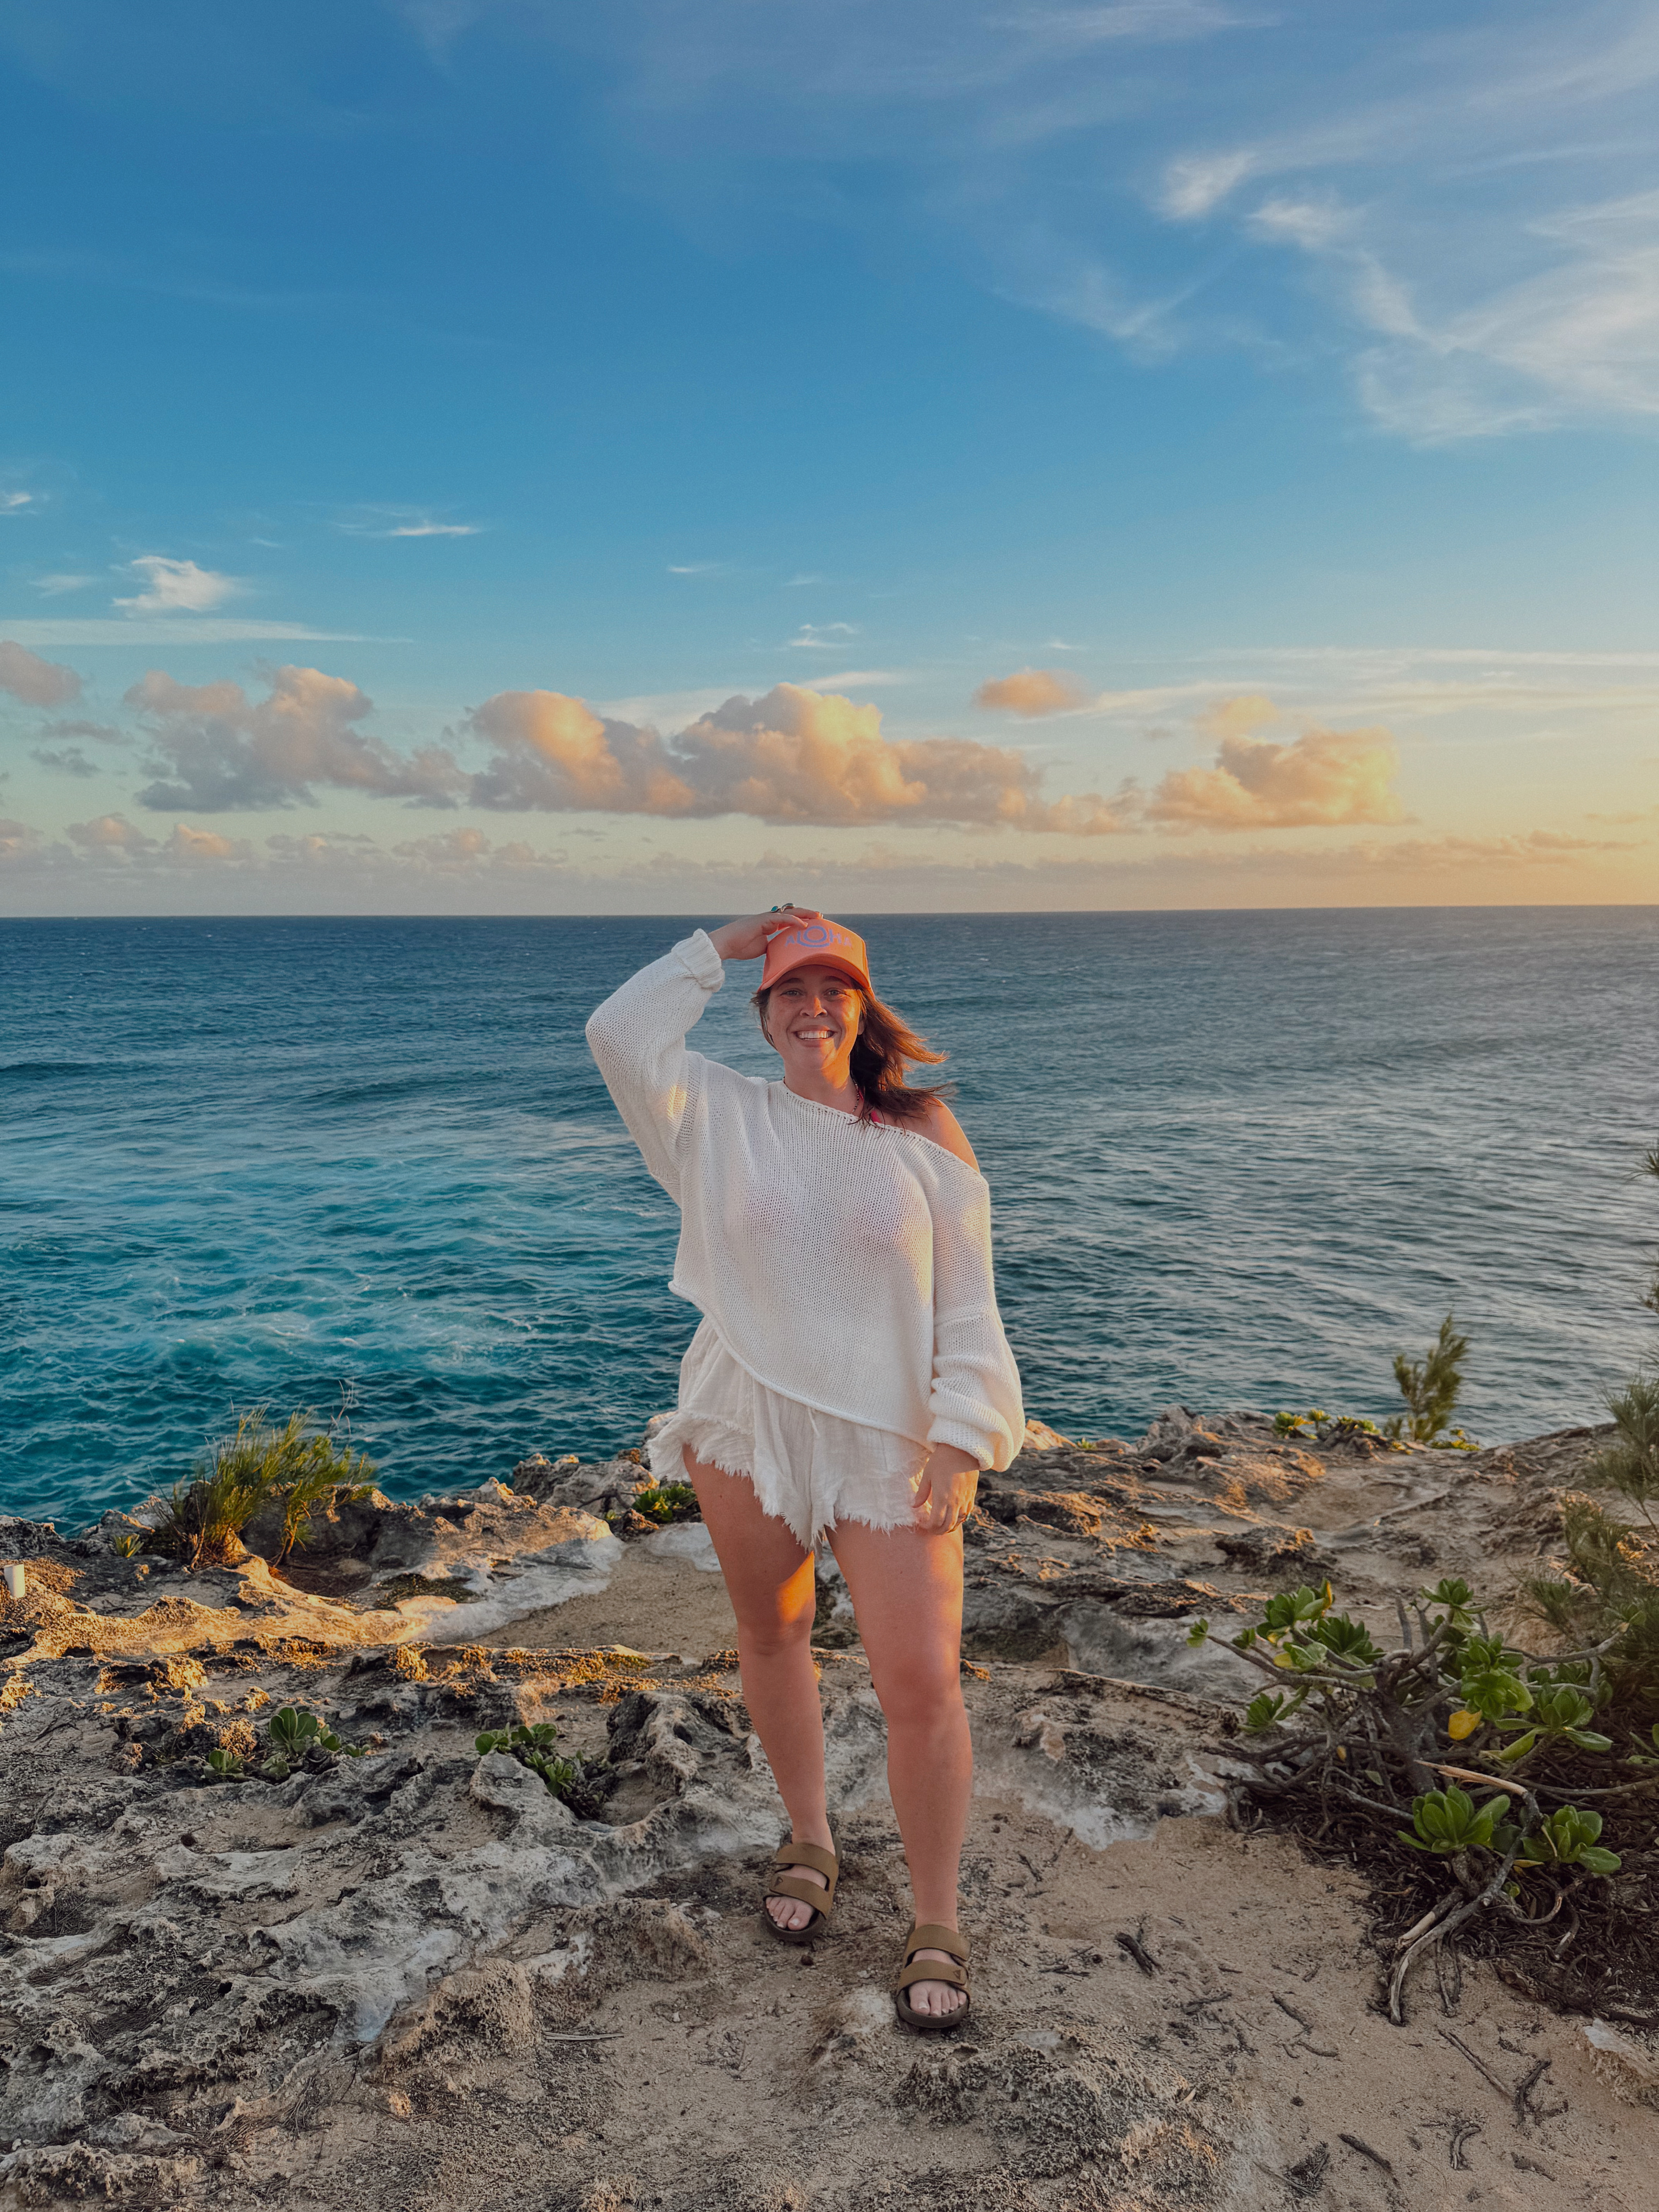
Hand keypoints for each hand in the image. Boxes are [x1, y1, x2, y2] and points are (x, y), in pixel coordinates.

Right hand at [706, 905, 823, 962]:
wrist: (725, 945)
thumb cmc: (740, 947)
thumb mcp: (762, 949)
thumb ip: (772, 947)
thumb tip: (783, 955)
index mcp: (769, 925)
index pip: (788, 920)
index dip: (801, 921)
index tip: (813, 924)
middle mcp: (769, 919)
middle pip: (792, 913)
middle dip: (806, 914)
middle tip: (820, 916)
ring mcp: (766, 917)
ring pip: (789, 912)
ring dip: (805, 914)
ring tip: (817, 916)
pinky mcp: (763, 919)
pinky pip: (781, 918)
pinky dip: (794, 921)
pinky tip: (804, 924)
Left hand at [912, 1445, 979, 1534]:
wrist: (963, 1450)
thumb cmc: (942, 1460)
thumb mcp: (928, 1474)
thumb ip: (922, 1493)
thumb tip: (914, 1506)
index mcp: (942, 1497)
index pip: (935, 1522)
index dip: (928, 1526)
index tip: (922, 1523)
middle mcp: (955, 1502)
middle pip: (947, 1526)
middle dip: (938, 1531)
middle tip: (931, 1528)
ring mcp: (965, 1500)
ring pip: (958, 1522)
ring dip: (949, 1527)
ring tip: (941, 1525)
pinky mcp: (971, 1496)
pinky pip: (966, 1514)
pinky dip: (959, 1520)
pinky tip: (953, 1517)